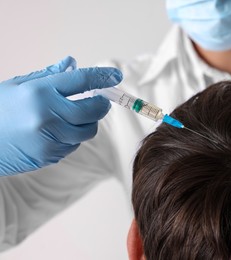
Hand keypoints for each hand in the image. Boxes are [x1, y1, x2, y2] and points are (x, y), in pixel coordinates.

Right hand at [0, 56, 122, 175]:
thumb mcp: (18, 85)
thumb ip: (48, 75)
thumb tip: (73, 63)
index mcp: (39, 93)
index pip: (81, 81)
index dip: (102, 77)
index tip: (115, 76)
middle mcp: (47, 116)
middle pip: (93, 110)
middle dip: (102, 104)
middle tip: (100, 100)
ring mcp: (49, 139)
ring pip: (87, 131)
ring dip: (88, 123)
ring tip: (75, 116)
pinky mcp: (49, 156)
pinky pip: (74, 145)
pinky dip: (73, 137)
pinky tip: (58, 131)